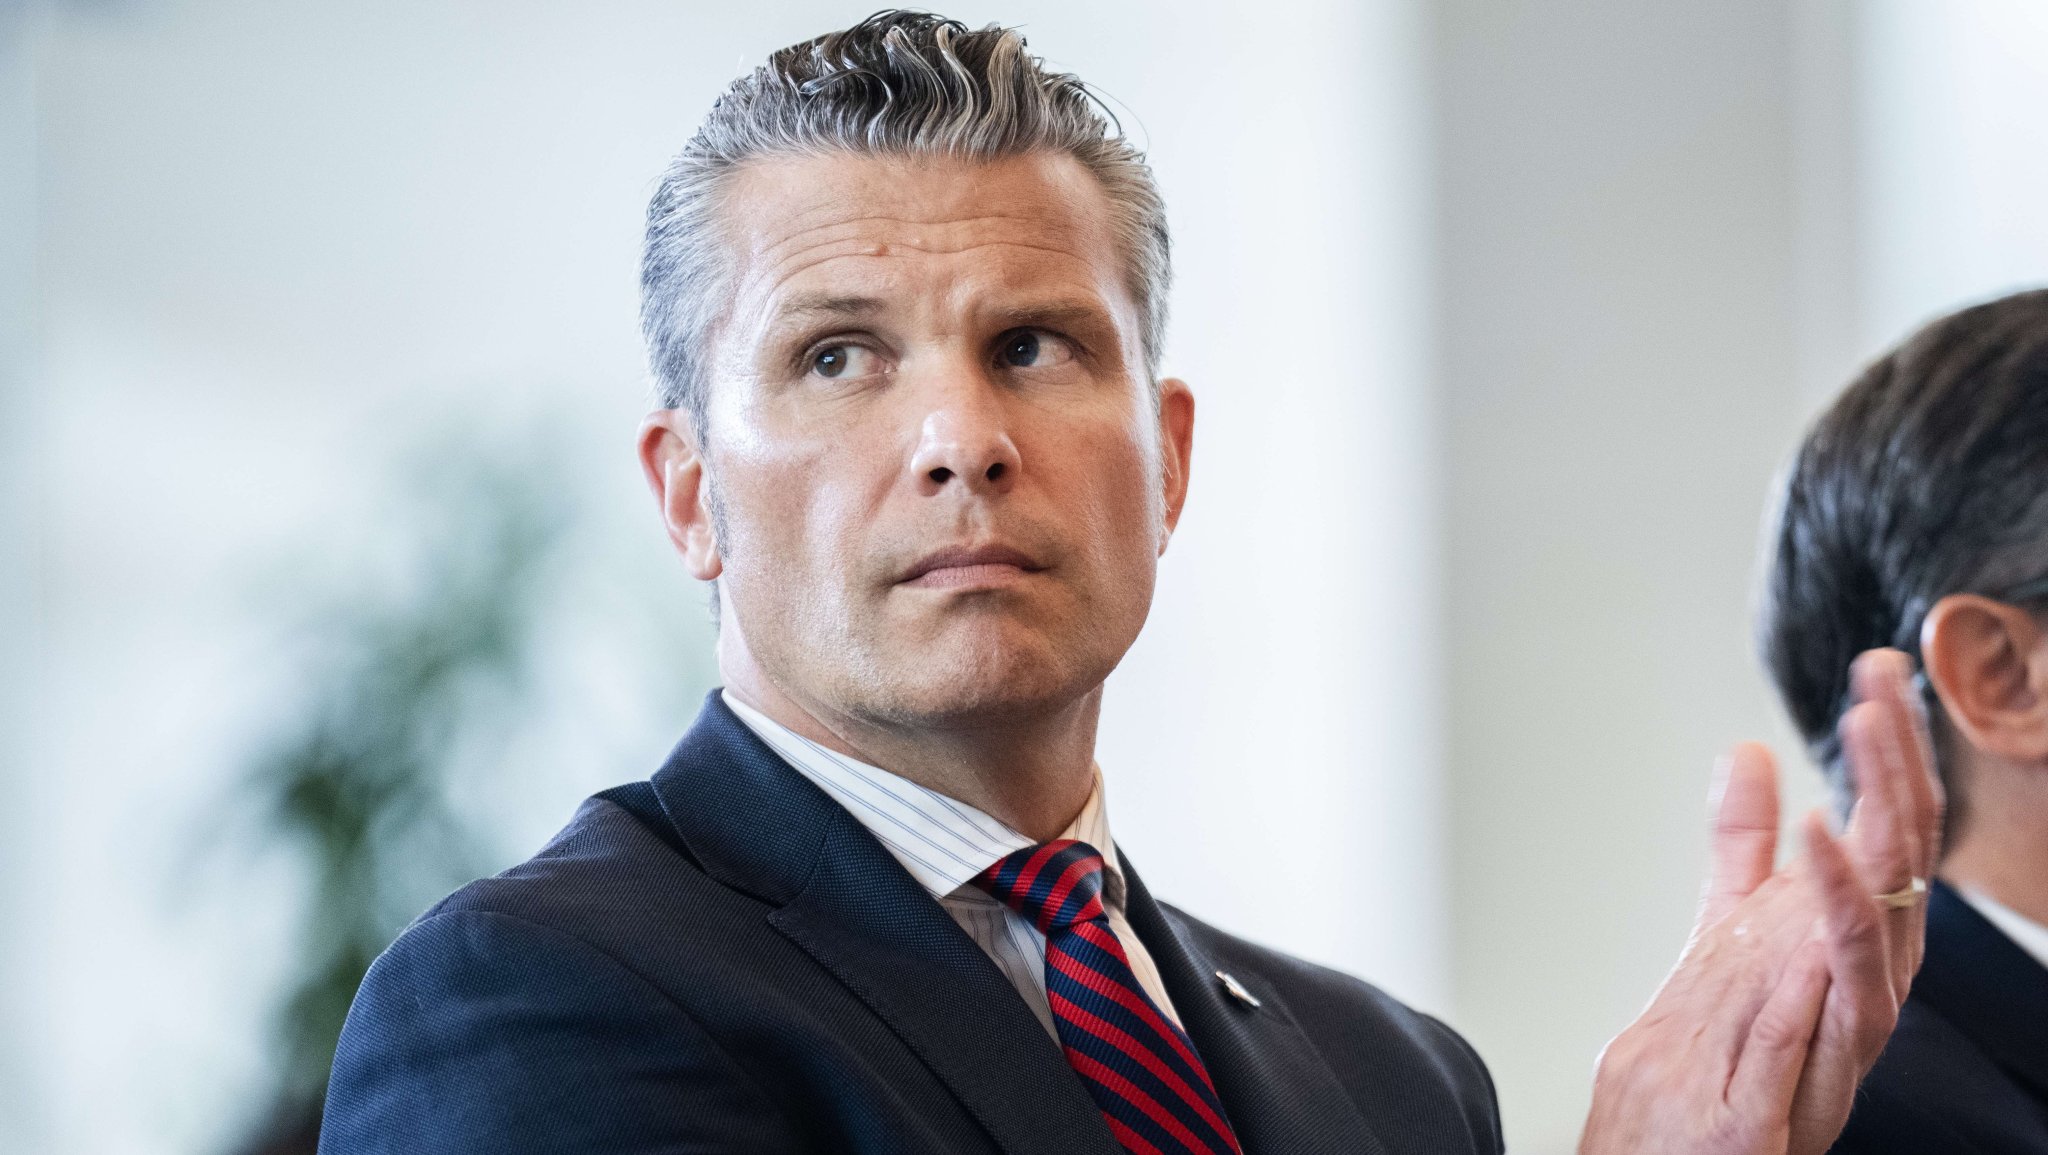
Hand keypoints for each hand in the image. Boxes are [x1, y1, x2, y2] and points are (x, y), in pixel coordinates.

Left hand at [1578, 650, 1942, 1154]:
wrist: (1698, 1149)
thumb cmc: (1730, 1044)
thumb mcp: (1731, 923)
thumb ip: (1742, 844)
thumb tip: (1747, 753)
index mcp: (1846, 921)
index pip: (1881, 817)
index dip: (1885, 744)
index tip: (1874, 668)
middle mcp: (1869, 957)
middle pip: (1900, 843)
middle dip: (1896, 761)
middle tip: (1881, 686)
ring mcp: (1859, 1002)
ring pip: (1889, 893)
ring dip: (1879, 810)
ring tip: (1866, 733)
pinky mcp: (1836, 1046)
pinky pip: (1850, 967)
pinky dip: (1841, 900)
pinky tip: (1824, 839)